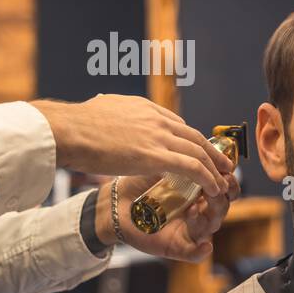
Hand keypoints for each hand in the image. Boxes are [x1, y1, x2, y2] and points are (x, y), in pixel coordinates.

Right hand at [31, 95, 232, 197]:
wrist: (68, 130)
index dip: (190, 140)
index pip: (176, 124)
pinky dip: (207, 178)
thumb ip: (111, 109)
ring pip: (198, 151)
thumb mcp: (100, 108)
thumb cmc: (76, 123)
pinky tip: (213, 188)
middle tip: (223, 164)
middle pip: (194, 136)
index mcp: (144, 107)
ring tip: (224, 181)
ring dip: (215, 168)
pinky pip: (191, 167)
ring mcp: (157, 136)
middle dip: (212, 152)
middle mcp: (156, 119)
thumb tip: (104, 104)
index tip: (196, 152)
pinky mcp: (155, 155)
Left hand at [97, 171, 241, 261]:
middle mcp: (197, 209)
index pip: (224, 187)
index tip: (226, 170)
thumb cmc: (139, 183)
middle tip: (217, 187)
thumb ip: (185, 161)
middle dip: (223, 195)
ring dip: (211, 214)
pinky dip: (201, 251)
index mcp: (198, 190)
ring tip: (196, 207)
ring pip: (212, 225)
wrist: (116, 201)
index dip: (228, 180)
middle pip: (223, 205)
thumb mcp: (164, 167)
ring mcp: (188, 229)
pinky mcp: (176, 246)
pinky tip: (205, 245)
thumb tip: (207, 149)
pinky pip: (194, 253)